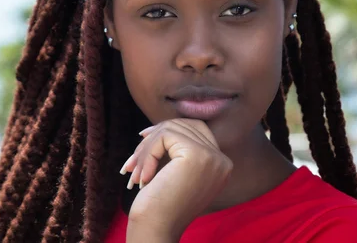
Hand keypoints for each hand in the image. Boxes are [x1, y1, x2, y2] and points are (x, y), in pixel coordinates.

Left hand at [120, 118, 232, 241]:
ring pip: (171, 129)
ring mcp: (212, 157)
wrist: (156, 231)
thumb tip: (159, 126)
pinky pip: (164, 136)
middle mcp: (223, 160)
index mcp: (222, 166)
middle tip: (134, 158)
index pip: (197, 130)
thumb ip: (177, 151)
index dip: (168, 131)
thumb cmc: (160, 207)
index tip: (144, 139)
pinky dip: (147, 152)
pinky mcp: (196, 155)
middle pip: (185, 126)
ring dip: (146, 148)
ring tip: (134, 169)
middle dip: (154, 137)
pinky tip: (142, 176)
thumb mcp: (175, 174)